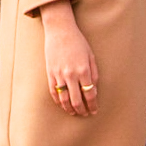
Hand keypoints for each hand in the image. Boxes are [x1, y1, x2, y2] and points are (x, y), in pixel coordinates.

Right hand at [38, 0, 98, 117]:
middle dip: (82, 110)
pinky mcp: (50, 73)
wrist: (60, 31)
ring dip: (70, 109)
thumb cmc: (78, 42)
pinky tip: (63, 105)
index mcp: (84, 70)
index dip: (93, 105)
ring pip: (64, 99)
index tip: (95, 110)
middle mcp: (71, 75)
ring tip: (75, 112)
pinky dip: (58, 101)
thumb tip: (94, 90)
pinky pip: (54, 92)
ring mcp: (59, 75)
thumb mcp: (91, 56)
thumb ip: (94, 74)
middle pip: (77, 100)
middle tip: (86, 114)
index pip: (90, 94)